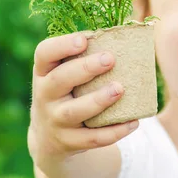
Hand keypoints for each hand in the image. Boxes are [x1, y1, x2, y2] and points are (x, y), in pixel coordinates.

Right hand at [28, 33, 138, 167]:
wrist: (48, 138)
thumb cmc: (67, 92)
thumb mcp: (64, 74)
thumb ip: (85, 56)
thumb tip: (127, 36)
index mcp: (44, 72)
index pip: (44, 54)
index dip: (62, 46)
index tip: (84, 39)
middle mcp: (45, 96)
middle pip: (59, 80)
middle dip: (85, 68)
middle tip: (110, 59)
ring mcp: (55, 121)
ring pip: (74, 111)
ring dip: (98, 100)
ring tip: (119, 88)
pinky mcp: (68, 142)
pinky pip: (92, 138)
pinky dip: (114, 132)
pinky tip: (133, 122)